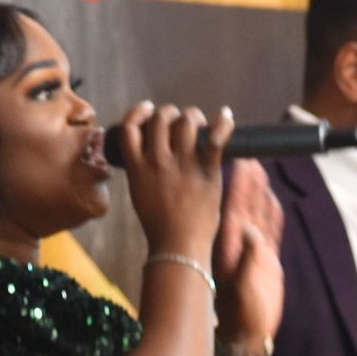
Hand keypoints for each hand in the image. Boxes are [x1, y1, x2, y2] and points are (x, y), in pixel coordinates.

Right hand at [118, 101, 231, 257]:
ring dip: (193, 118)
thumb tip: (152, 149)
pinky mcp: (206, 170)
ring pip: (186, 121)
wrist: (178, 245)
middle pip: (161, 118)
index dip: (139, 112)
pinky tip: (225, 115)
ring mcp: (183, 164)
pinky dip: (223, 123)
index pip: (131, 127)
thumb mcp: (139, 192)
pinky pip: (215, 138)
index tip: (149, 110)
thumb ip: (142, 168)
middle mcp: (158, 161)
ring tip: (198, 124)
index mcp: (137, 167)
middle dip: (170, 113)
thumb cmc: (160, 224)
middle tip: (179, 121)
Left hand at [215, 159, 284, 351]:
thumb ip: (249, 259)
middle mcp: (242, 246)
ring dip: (259, 194)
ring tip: (259, 170)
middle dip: (248, 183)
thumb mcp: (243, 286)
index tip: (240, 164)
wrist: (247, 335)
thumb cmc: (241, 315)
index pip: (236, 209)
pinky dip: (272, 215)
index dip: (239, 186)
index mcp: (232, 248)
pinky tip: (272, 200)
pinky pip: (271, 232)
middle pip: (246, 206)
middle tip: (249, 157)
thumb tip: (251, 232)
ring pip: (258, 216)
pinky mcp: (267, 262)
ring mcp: (255, 253)